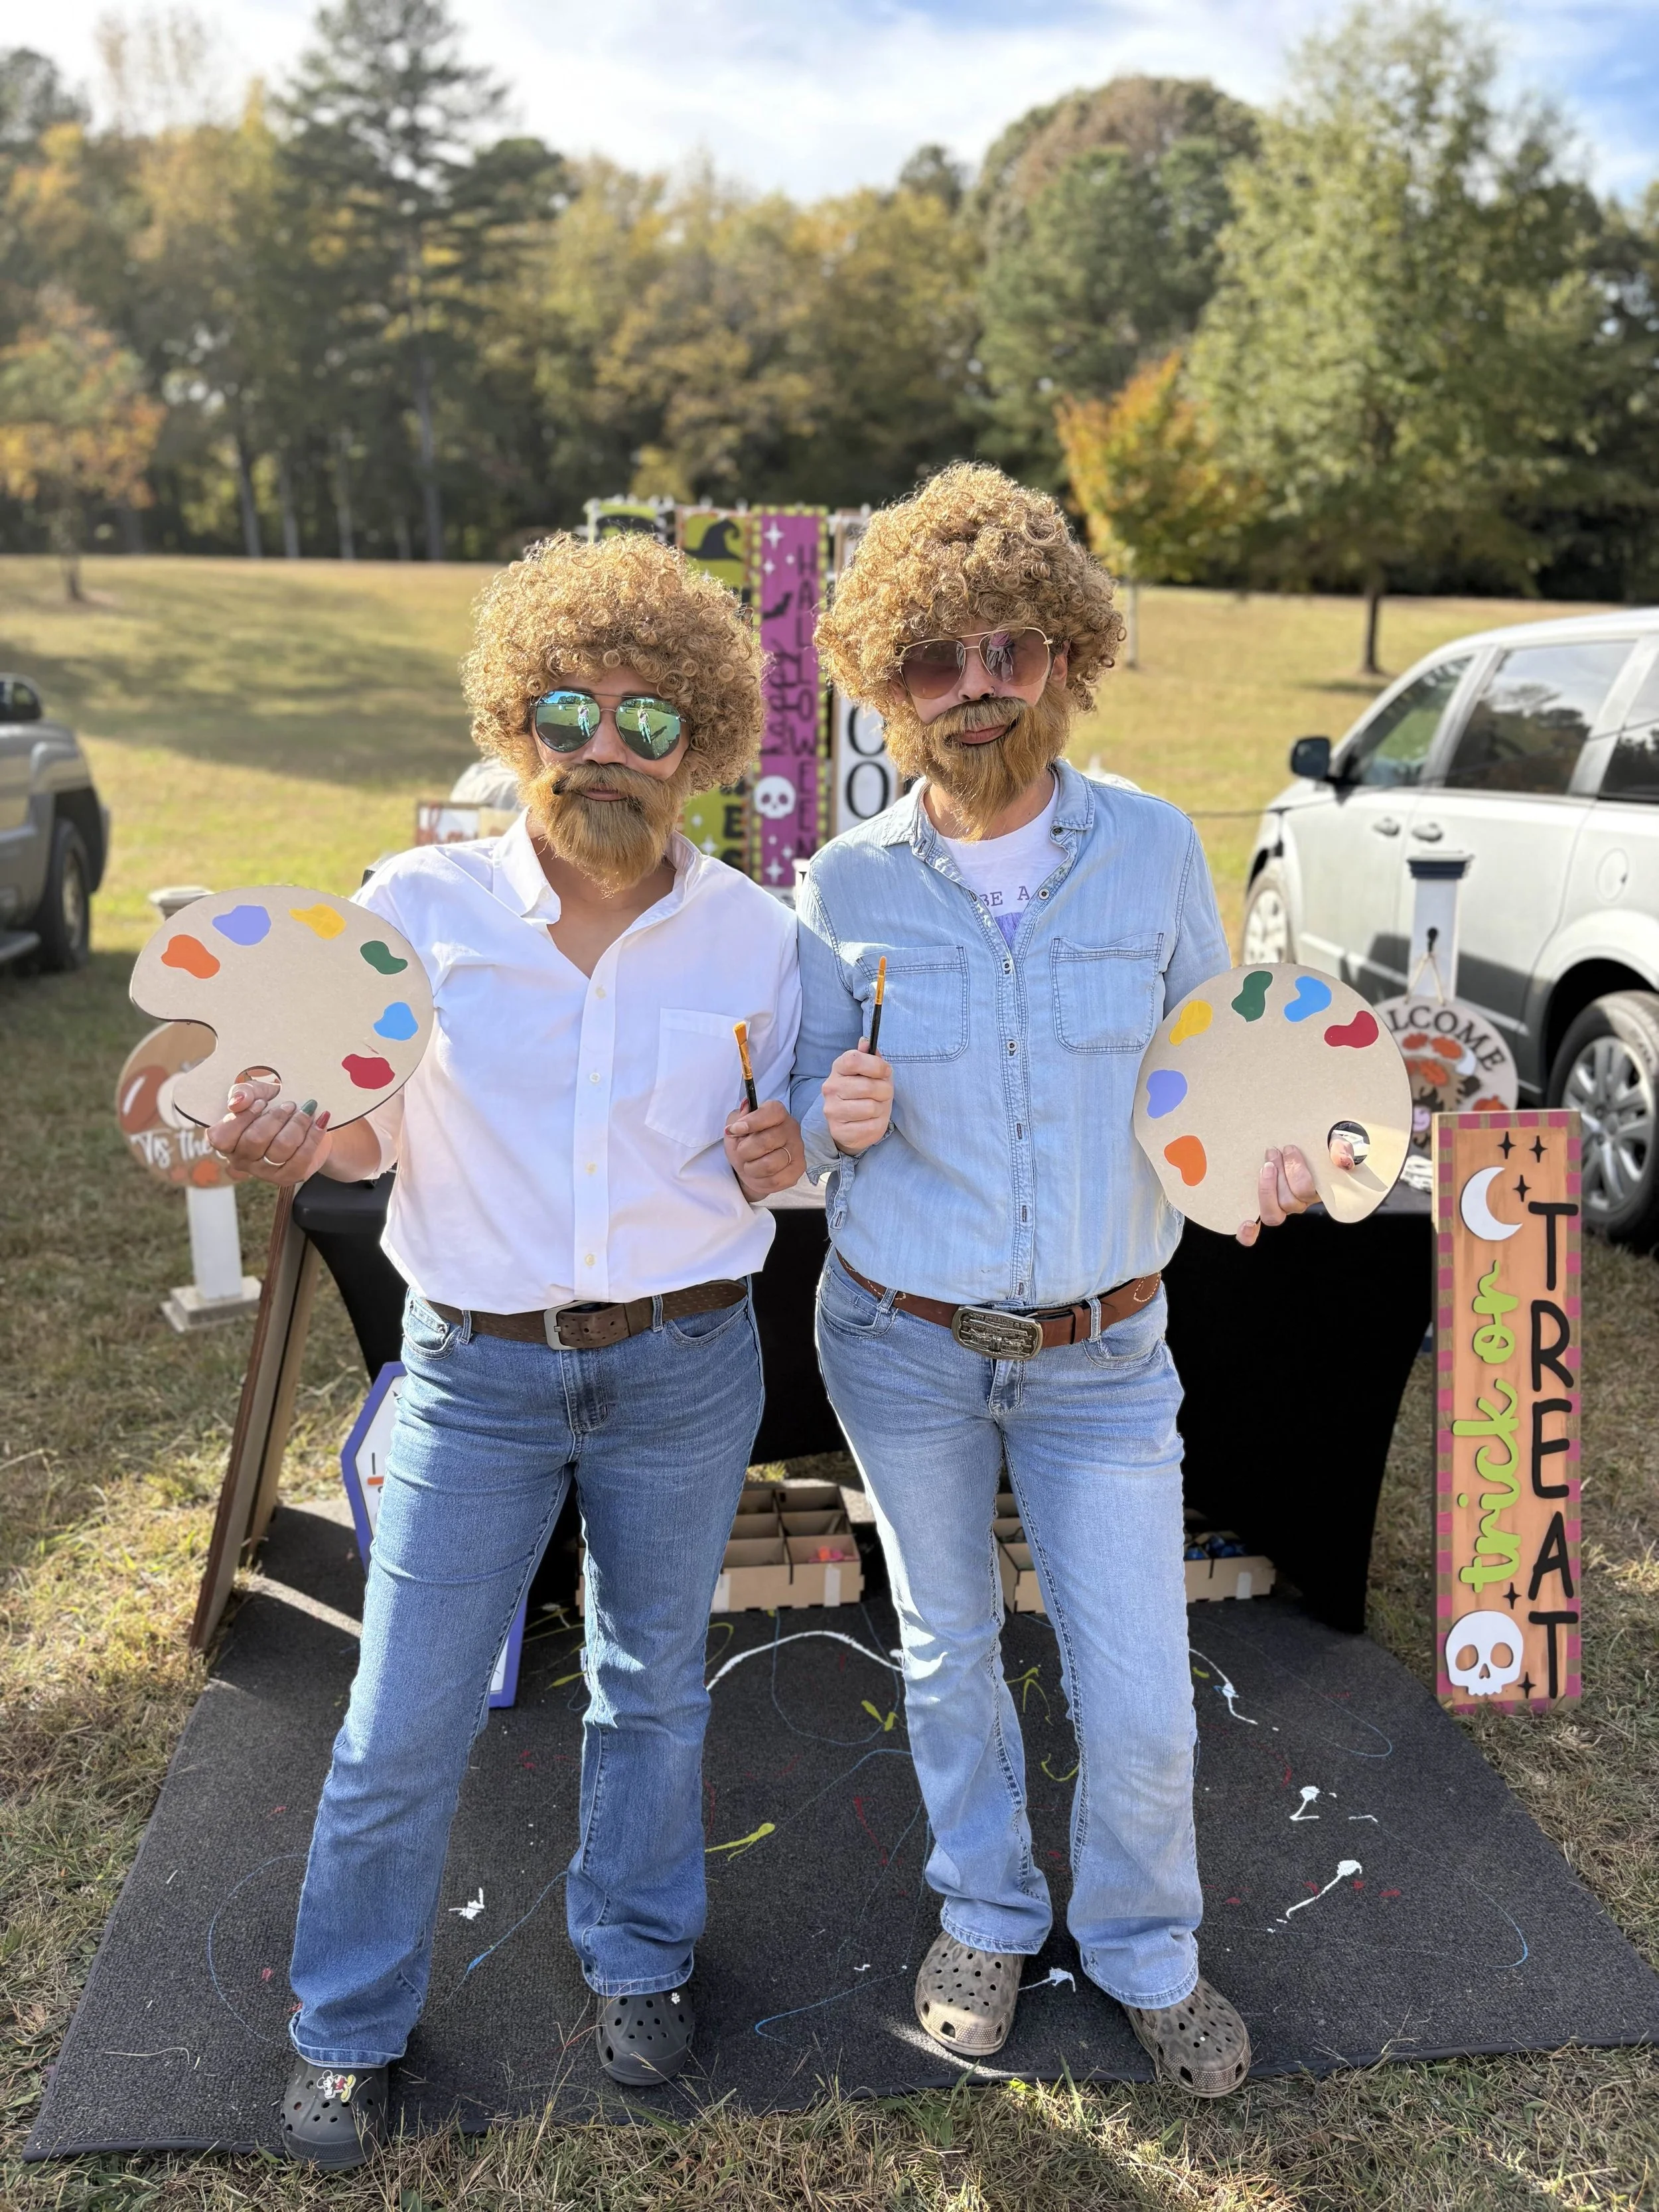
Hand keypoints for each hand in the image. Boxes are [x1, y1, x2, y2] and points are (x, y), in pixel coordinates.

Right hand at [208, 1076, 332, 1186]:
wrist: (302, 1119)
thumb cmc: (272, 1105)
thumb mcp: (256, 1092)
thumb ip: (243, 1093)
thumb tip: (238, 1102)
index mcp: (226, 1142)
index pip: (222, 1137)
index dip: (243, 1118)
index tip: (262, 1102)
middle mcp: (241, 1161)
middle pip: (255, 1140)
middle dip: (276, 1118)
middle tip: (289, 1105)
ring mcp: (265, 1172)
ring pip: (281, 1148)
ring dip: (297, 1124)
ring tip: (306, 1110)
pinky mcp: (288, 1176)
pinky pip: (302, 1157)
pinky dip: (313, 1135)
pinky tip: (320, 1121)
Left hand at [724, 1098, 804, 1197]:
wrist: (751, 1169)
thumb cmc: (744, 1145)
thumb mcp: (735, 1129)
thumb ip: (738, 1118)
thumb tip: (745, 1107)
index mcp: (777, 1114)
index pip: (772, 1111)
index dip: (751, 1122)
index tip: (734, 1130)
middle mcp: (791, 1128)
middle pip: (766, 1141)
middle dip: (745, 1151)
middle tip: (742, 1153)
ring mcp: (797, 1149)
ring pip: (769, 1164)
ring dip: (751, 1168)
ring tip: (750, 1165)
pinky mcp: (798, 1169)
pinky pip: (775, 1180)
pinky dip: (760, 1180)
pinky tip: (759, 1175)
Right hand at [821, 1041, 892, 1154]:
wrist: (854, 1125)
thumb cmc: (865, 1094)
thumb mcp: (871, 1073)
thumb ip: (870, 1057)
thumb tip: (866, 1042)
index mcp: (838, 1068)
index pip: (854, 1060)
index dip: (876, 1065)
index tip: (885, 1072)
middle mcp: (830, 1088)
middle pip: (867, 1086)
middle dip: (884, 1091)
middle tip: (883, 1094)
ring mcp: (832, 1110)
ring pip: (871, 1107)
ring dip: (880, 1109)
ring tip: (875, 1108)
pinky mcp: (838, 1131)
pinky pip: (870, 1126)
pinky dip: (877, 1124)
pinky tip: (869, 1121)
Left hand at [1235, 1142, 1335, 1246]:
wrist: (1306, 1146)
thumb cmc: (1320, 1146)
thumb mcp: (1337, 1142)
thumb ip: (1342, 1149)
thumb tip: (1341, 1160)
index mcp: (1318, 1191)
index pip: (1306, 1191)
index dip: (1296, 1172)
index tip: (1290, 1149)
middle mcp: (1300, 1203)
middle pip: (1288, 1202)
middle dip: (1279, 1174)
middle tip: (1274, 1152)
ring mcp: (1281, 1207)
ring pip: (1273, 1213)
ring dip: (1266, 1189)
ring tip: (1266, 1165)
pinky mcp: (1265, 1207)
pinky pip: (1256, 1231)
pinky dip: (1249, 1233)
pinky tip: (1246, 1223)